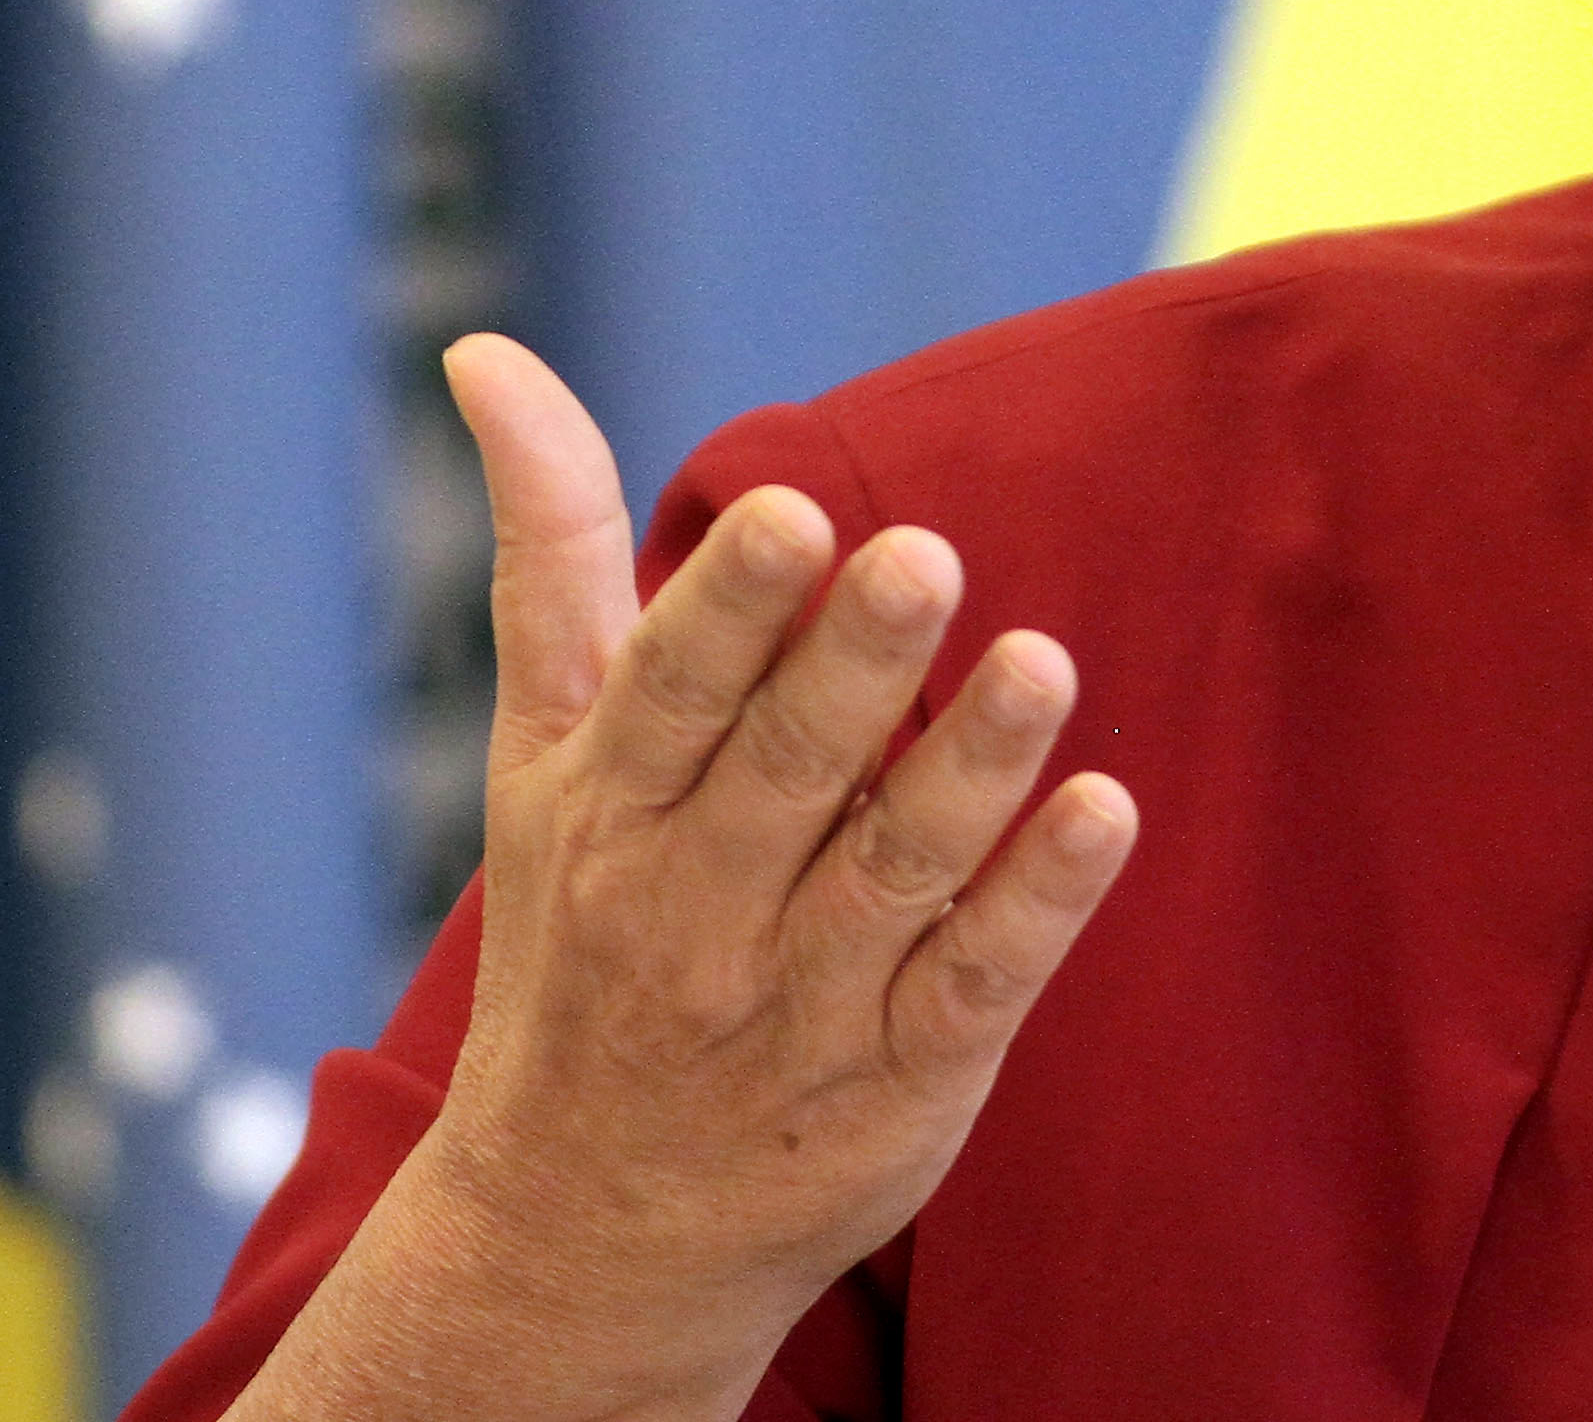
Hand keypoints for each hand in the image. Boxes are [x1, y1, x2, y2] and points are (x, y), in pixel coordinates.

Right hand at [247, 337, 1137, 1421]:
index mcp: (614, 807)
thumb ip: (550, 546)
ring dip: (971, 766)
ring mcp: (806, 999)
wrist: (576, 1240)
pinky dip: (1038, 903)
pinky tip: (1105, 812)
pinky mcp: (903, 1080)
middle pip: (789, 771)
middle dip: (851, 666)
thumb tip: (488, 351)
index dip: (730, 609)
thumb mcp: (541, 748)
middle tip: (927, 555)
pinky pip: (975, 983)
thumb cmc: (576, 935)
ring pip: (895, 869)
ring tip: (1043, 661)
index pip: (673, 697)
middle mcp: (699, 904)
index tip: (789, 510)